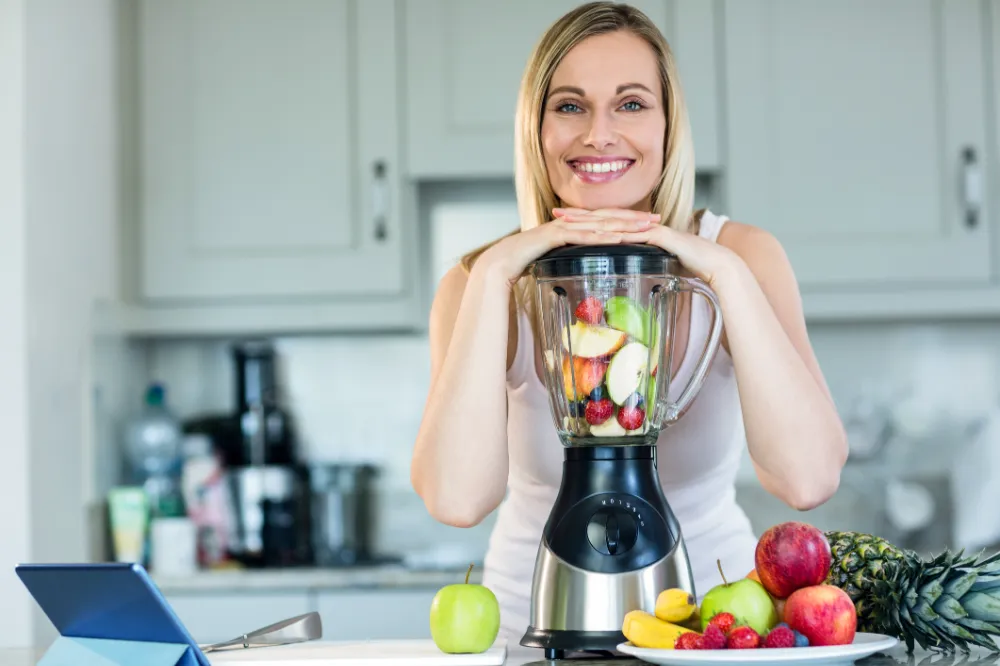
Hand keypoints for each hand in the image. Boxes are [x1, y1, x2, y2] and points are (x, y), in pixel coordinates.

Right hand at [477, 209, 659, 283]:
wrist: (500, 263)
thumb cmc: (525, 265)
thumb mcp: (556, 263)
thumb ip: (572, 263)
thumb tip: (584, 274)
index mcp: (572, 228)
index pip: (605, 222)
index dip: (628, 221)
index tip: (649, 223)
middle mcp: (570, 223)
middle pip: (608, 218)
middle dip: (634, 218)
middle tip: (658, 218)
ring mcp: (562, 227)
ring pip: (599, 224)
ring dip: (623, 225)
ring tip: (646, 226)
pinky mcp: (554, 235)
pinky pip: (582, 236)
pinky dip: (601, 236)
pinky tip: (618, 238)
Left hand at [553, 208, 744, 287]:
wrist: (715, 263)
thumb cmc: (689, 267)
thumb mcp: (657, 266)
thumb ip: (641, 266)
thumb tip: (627, 276)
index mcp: (638, 232)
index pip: (605, 223)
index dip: (583, 221)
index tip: (561, 221)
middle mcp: (642, 226)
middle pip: (604, 218)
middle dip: (578, 215)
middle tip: (554, 213)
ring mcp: (651, 229)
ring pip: (615, 223)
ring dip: (590, 222)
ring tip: (568, 222)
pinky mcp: (661, 237)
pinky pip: (634, 235)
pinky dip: (616, 235)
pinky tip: (598, 236)